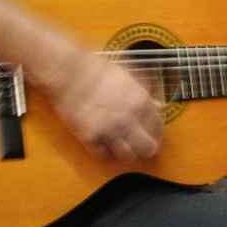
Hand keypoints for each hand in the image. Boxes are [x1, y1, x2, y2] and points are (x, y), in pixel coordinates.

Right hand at [45, 50, 164, 161]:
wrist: (68, 73)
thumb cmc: (96, 69)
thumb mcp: (127, 75)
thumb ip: (144, 92)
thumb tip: (158, 106)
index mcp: (140, 102)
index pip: (158, 128)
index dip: (155, 132)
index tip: (150, 133)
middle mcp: (129, 119)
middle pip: (148, 149)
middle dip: (145, 150)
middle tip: (138, 147)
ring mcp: (109, 130)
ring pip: (128, 157)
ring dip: (125, 153)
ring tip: (120, 147)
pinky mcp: (90, 138)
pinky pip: (102, 155)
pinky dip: (102, 151)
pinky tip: (100, 143)